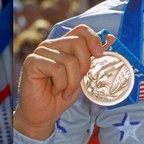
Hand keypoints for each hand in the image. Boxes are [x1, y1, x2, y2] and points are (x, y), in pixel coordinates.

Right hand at [14, 25, 113, 140]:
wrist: (44, 114)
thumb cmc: (63, 94)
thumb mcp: (83, 74)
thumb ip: (92, 56)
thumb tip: (110, 38)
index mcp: (64, 45)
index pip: (81, 30)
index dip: (93, 39)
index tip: (100, 55)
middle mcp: (51, 45)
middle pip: (78, 42)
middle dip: (84, 66)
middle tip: (78, 81)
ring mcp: (41, 52)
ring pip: (69, 60)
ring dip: (72, 82)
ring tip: (65, 91)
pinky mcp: (32, 62)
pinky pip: (57, 69)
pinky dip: (61, 84)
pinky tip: (55, 91)